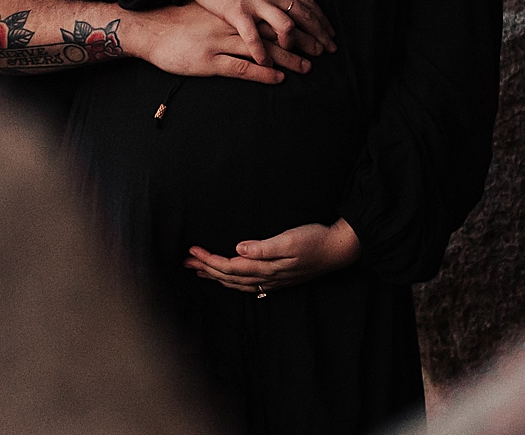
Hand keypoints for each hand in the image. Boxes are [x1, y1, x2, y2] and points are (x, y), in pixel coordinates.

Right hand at [127, 2, 309, 83]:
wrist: (150, 28)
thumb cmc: (178, 21)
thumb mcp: (210, 11)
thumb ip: (231, 14)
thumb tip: (251, 16)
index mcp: (233, 11)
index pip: (271, 15)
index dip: (296, 23)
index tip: (314, 29)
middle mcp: (231, 24)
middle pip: (273, 31)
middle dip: (300, 41)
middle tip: (321, 49)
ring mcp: (220, 42)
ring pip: (263, 50)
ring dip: (288, 58)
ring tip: (307, 66)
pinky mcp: (209, 61)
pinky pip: (241, 67)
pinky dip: (262, 72)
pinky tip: (279, 78)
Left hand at [184, 219, 360, 293]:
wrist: (338, 250)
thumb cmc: (316, 240)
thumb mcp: (290, 239)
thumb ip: (264, 247)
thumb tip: (239, 250)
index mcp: (267, 267)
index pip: (229, 266)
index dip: (208, 260)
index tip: (192, 251)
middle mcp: (267, 277)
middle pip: (228, 277)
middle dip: (205, 270)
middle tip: (185, 262)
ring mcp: (273, 281)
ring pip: (237, 283)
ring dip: (215, 277)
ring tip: (199, 271)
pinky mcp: (279, 278)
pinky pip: (248, 284)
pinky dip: (232, 281)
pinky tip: (228, 279)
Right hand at [186, 0, 334, 65]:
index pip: (308, 3)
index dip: (321, 20)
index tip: (331, 34)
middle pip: (303, 16)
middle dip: (318, 36)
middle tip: (328, 52)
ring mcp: (255, 2)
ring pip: (285, 26)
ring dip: (296, 45)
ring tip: (303, 63)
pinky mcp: (236, 11)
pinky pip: (253, 36)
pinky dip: (261, 51)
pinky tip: (267, 64)